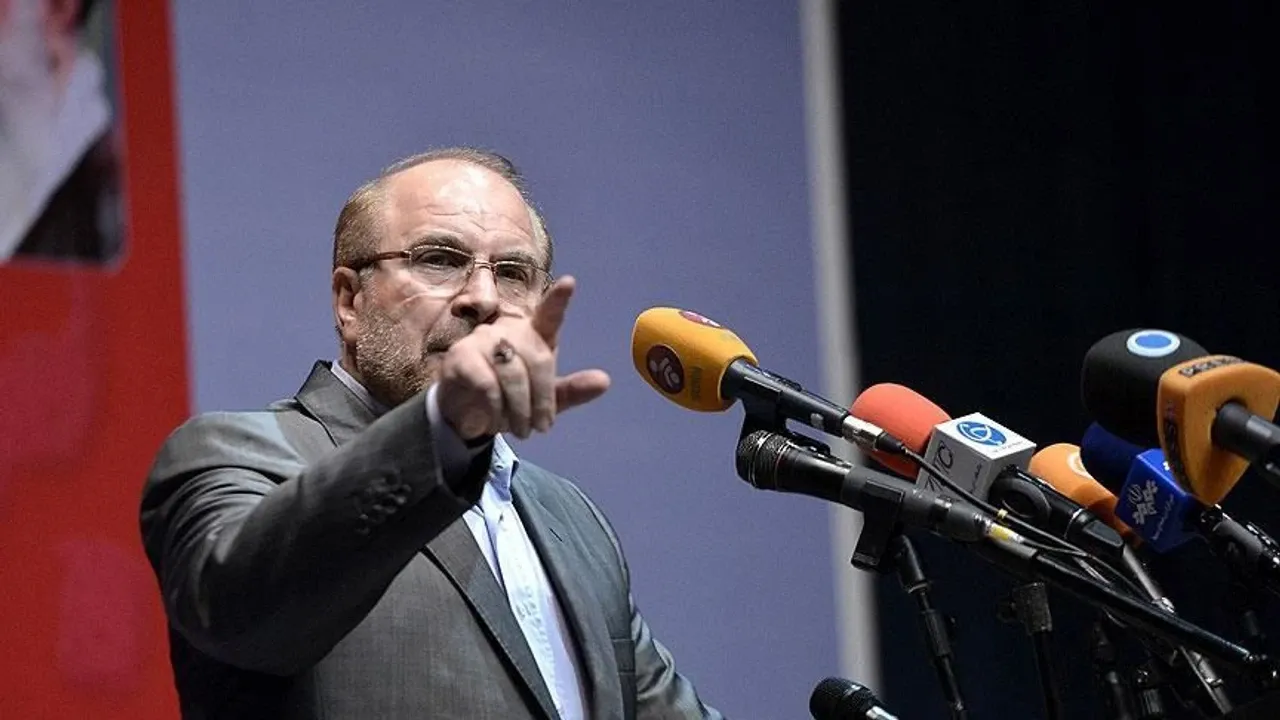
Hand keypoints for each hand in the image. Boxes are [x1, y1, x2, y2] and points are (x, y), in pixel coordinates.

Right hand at [436, 276, 610, 439]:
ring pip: (512, 371)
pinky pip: (487, 383)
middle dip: (542, 398)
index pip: (548, 315)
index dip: (558, 300)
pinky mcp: (461, 358)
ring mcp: (482, 340)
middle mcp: (508, 331)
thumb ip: (570, 391)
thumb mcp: (542, 401)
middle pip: (537, 358)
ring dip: (521, 407)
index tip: (569, 283)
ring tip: (522, 429)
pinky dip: (496, 407)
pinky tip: (495, 421)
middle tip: (542, 427)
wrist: (465, 415)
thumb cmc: (507, 399)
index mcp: (532, 336)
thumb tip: (604, 382)